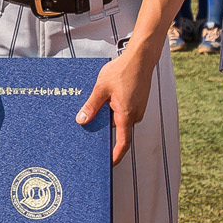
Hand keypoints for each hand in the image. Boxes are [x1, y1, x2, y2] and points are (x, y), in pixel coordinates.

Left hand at [80, 42, 157, 163]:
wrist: (141, 57)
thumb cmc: (122, 70)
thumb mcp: (101, 88)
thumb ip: (92, 106)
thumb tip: (81, 121)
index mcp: (126, 115)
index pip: (122, 144)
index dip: (115, 157)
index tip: (108, 165)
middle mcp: (134, 115)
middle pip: (118, 130)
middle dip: (104, 131)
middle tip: (88, 133)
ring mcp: (137, 109)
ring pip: (120, 119)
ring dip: (108, 117)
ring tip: (95, 110)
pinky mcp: (137, 102)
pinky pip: (124, 111)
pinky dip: (113, 110)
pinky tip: (105, 100)